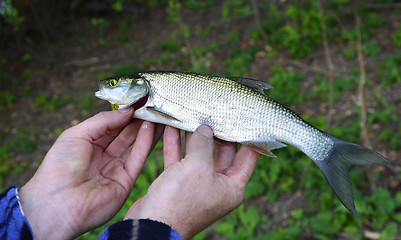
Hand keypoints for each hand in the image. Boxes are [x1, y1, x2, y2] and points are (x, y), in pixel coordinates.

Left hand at [19, 108, 162, 238]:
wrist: (58, 204)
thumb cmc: (59, 168)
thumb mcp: (76, 135)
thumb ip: (103, 121)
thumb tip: (127, 110)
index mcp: (88, 146)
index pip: (111, 126)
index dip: (124, 114)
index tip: (137, 102)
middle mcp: (103, 157)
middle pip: (125, 135)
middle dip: (138, 120)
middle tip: (152, 105)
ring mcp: (115, 170)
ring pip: (134, 145)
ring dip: (146, 129)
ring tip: (157, 113)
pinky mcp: (126, 181)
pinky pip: (137, 159)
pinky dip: (145, 143)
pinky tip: (151, 128)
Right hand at [124, 125, 259, 239]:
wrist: (151, 225)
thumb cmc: (179, 202)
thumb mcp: (197, 167)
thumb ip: (203, 144)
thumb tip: (205, 129)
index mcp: (232, 186)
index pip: (248, 156)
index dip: (249, 137)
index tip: (246, 118)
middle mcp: (217, 186)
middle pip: (222, 153)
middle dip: (216, 132)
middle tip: (213, 112)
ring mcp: (197, 185)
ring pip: (198, 155)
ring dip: (193, 136)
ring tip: (192, 114)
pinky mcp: (178, 184)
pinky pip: (180, 160)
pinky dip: (176, 145)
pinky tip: (172, 127)